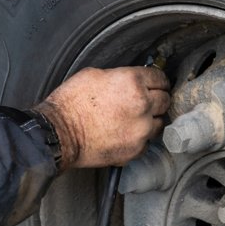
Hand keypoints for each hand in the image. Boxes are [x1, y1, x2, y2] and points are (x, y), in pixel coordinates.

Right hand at [33, 66, 169, 168]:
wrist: (59, 134)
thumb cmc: (71, 104)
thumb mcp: (95, 75)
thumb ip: (120, 77)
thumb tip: (130, 81)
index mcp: (133, 82)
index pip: (160, 79)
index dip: (158, 81)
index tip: (157, 84)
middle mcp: (143, 106)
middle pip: (165, 101)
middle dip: (157, 100)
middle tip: (146, 102)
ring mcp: (141, 130)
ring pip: (159, 123)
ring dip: (151, 121)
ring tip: (135, 121)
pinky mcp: (135, 150)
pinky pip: (146, 142)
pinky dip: (139, 139)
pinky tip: (125, 135)